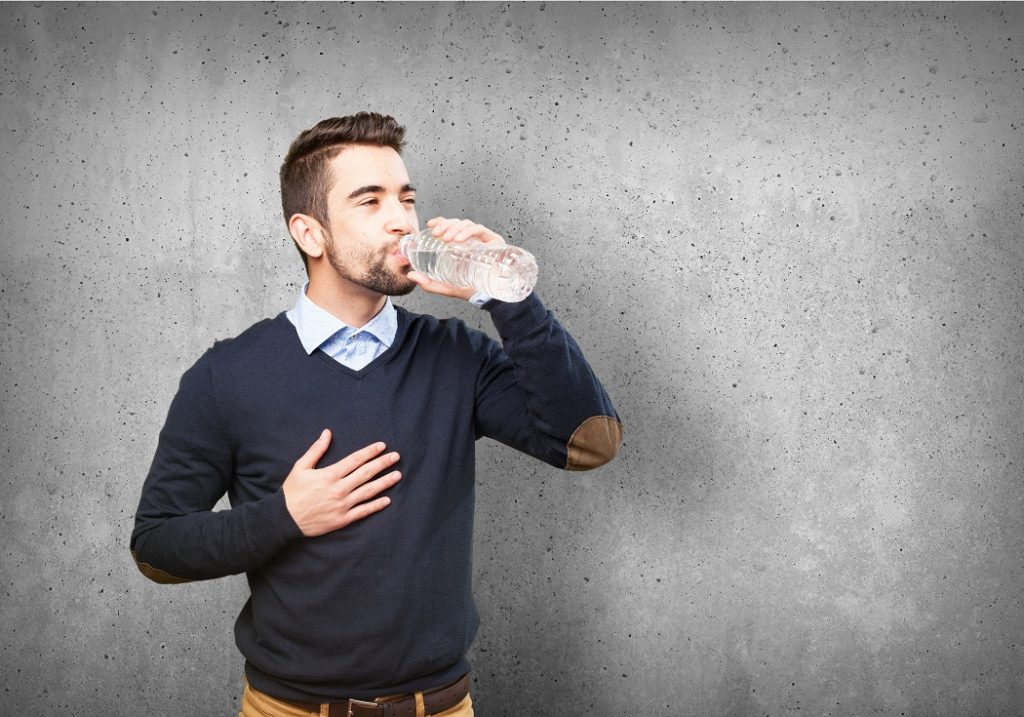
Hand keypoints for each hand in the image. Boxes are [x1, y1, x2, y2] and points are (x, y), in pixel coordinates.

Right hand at [282, 430, 401, 536]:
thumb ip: (316, 450)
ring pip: (368, 491)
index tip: (382, 446)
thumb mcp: (301, 467)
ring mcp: (342, 505)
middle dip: (383, 463)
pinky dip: (375, 506)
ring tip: (397, 475)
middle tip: (396, 457)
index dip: (370, 452)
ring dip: (385, 482)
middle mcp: (339, 489)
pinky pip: (363, 512)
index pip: (355, 460)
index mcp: (330, 475)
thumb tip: (327, 432)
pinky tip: (387, 500)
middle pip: (366, 473)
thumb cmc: (292, 492)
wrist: (284, 519)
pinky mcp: (342, 519)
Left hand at [407, 217, 505, 300]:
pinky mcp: (494, 241)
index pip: (451, 227)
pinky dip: (467, 232)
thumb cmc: (470, 290)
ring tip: (447, 239)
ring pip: (467, 224)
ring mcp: (483, 240)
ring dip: (454, 228)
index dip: (441, 222)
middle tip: (436, 233)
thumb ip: (428, 283)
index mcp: (461, 246)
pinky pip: (479, 230)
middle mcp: (472, 240)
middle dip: (446, 225)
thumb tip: (410, 275)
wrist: (489, 298)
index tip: (431, 224)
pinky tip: (459, 240)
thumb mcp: (446, 286)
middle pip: (458, 224)